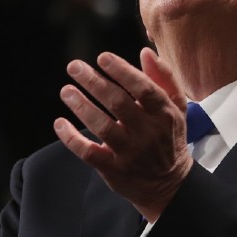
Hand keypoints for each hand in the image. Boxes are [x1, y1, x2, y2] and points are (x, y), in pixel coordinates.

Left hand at [53, 47, 191, 221]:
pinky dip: (72, 138)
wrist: (169, 185)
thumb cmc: (168, 138)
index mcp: (164, 114)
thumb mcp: (177, 108)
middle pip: (118, 103)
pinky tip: (60, 123)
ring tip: (66, 91)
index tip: (102, 57)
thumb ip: (164, 78)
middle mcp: (147, 133)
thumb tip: (145, 52)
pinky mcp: (113, 169)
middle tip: (74, 67)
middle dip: (94, 82)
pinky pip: (88, 152)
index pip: (143, 88)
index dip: (122, 71)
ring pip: (102, 126)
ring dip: (81, 106)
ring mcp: (130, 153)